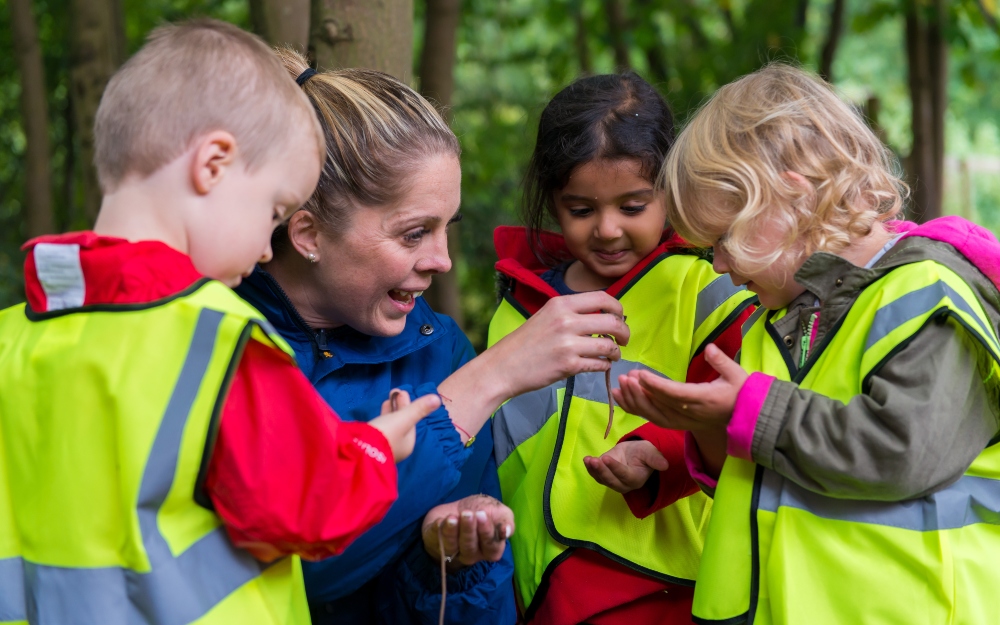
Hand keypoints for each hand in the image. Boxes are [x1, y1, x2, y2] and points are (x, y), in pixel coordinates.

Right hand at [368, 390, 440, 461]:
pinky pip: (379, 430)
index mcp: (408, 444)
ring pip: (389, 426)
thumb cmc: (385, 434)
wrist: (358, 451)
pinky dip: (380, 419)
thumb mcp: (403, 419)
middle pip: (400, 424)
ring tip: (387, 400)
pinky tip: (376, 413)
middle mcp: (397, 449)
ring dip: (389, 411)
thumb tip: (437, 399)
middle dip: (398, 407)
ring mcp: (383, 449)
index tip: (402, 391)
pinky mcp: (370, 446)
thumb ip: (419, 409)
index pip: (411, 422)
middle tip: (395, 391)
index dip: (408, 406)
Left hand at [421, 494, 513, 571]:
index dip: (486, 533)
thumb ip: (506, 520)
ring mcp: (451, 551)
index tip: (482, 515)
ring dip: (452, 532)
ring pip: (452, 546)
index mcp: (489, 549)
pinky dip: (437, 530)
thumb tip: (507, 531)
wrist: (458, 506)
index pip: (490, 548)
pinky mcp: (434, 542)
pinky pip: (435, 540)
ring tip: (453, 517)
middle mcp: (471, 554)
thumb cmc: (482, 511)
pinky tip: (441, 520)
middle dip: (468, 530)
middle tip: (467, 513)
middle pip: (470, 548)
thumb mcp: (499, 512)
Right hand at [490, 291, 630, 398]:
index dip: (618, 309)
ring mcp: (567, 343)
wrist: (502, 367)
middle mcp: (566, 320)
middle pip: (612, 321)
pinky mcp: (568, 365)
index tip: (620, 319)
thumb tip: (604, 316)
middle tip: (623, 340)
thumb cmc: (525, 343)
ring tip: (612, 356)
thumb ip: (572, 313)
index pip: (603, 298)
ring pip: (609, 345)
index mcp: (561, 304)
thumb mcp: (546, 316)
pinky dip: (604, 366)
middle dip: (624, 332)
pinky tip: (599, 365)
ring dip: (615, 352)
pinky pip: (599, 364)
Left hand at [583, 440, 668, 493]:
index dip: (615, 468)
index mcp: (636, 479)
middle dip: (602, 471)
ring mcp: (613, 481)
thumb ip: (655, 459)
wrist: (635, 453)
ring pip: (602, 479)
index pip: (625, 475)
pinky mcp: (605, 475)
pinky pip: (596, 475)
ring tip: (588, 460)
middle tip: (594, 460)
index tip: (606, 458)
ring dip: (594, 470)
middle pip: (611, 480)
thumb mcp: (651, 452)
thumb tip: (665, 465)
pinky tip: (586, 460)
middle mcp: (624, 484)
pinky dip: (590, 468)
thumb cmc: (644, 453)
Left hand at [612, 343, 745, 430]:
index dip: (656, 386)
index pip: (675, 394)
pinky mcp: (676, 424)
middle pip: (660, 405)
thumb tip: (710, 348)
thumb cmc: (740, 394)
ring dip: (634, 401)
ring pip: (653, 415)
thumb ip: (721, 362)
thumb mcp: (737, 375)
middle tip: (625, 377)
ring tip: (619, 386)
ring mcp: (682, 421)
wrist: (744, 419)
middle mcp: (689, 414)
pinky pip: (652, 418)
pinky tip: (620, 398)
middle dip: (640, 392)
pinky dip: (635, 409)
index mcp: (703, 400)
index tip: (640, 375)